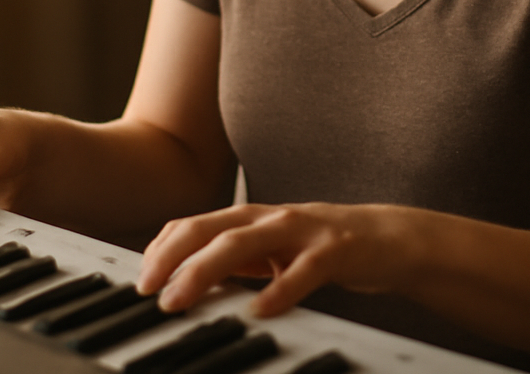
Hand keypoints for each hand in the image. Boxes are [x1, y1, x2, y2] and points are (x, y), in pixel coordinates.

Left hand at [136, 202, 420, 316]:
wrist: (388, 239)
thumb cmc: (323, 247)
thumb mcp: (271, 253)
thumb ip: (234, 262)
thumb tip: (186, 282)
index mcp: (253, 217)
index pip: (195, 224)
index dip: (163, 248)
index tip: (141, 278)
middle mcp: (271, 217)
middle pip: (210, 228)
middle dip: (172, 256)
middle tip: (148, 288)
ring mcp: (302, 230)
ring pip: (244, 242)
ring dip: (206, 269)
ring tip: (181, 298)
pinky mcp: (334, 250)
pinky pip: (302, 270)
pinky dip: (277, 290)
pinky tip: (258, 310)